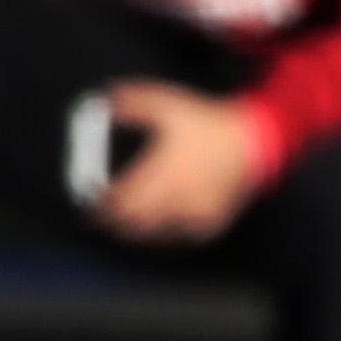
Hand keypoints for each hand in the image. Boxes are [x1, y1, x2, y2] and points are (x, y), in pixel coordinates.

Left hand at [93, 83, 265, 243]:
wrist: (251, 144)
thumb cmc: (207, 125)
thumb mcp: (166, 103)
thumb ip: (130, 103)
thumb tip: (103, 104)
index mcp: (163, 171)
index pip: (121, 199)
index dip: (101, 204)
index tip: (89, 202)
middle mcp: (178, 198)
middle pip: (134, 223)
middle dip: (113, 222)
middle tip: (99, 218)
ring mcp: (195, 215)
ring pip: (154, 235)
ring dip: (135, 231)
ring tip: (122, 224)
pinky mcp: (209, 225)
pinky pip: (177, 237)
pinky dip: (161, 234)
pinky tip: (154, 226)